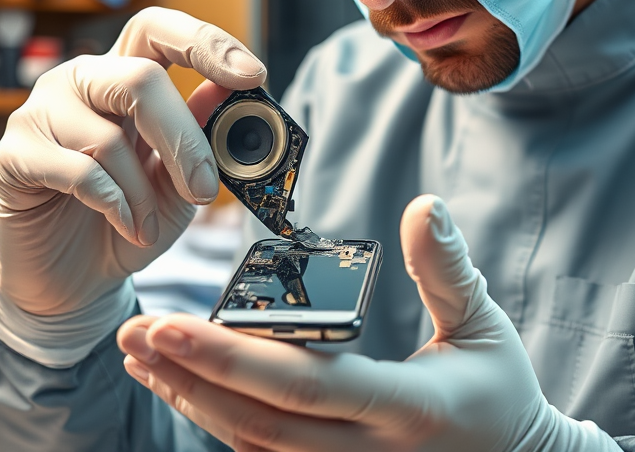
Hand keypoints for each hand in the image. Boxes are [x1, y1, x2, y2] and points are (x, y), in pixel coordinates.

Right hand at [0, 7, 265, 316]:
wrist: (72, 281)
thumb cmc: (127, 222)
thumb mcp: (179, 184)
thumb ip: (200, 138)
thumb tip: (227, 91)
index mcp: (122, 76)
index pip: (158, 30)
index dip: (205, 43)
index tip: (251, 75)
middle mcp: (79, 83)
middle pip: (139, 78)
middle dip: (182, 138)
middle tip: (205, 187)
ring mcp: (38, 114)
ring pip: (108, 136)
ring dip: (143, 192)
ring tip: (149, 224)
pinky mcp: (13, 156)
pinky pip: (77, 171)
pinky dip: (114, 205)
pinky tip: (124, 225)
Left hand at [117, 195, 617, 451]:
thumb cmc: (500, 392)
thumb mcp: (486, 326)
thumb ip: (448, 269)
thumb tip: (425, 206)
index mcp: (405, 407)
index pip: (305, 384)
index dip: (233, 357)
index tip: (172, 326)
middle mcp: (367, 451)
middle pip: (259, 420)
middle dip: (189, 377)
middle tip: (133, 335)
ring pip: (251, 445)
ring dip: (191, 400)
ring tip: (142, 358)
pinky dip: (218, 421)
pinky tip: (185, 388)